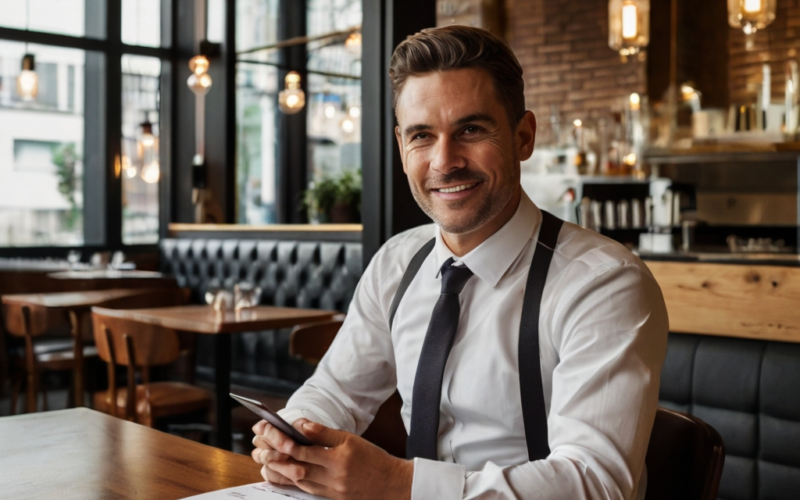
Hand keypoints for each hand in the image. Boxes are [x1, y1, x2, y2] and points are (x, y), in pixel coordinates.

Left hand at [253, 418, 412, 499]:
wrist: (392, 484)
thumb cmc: (374, 459)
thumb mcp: (351, 439)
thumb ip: (324, 433)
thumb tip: (300, 424)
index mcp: (337, 458)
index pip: (301, 449)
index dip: (282, 439)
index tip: (269, 428)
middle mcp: (332, 477)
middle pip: (294, 466)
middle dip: (274, 455)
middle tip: (260, 446)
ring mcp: (330, 490)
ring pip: (297, 480)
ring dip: (279, 470)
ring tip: (265, 460)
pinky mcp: (331, 498)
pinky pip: (306, 490)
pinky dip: (291, 482)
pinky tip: (282, 474)